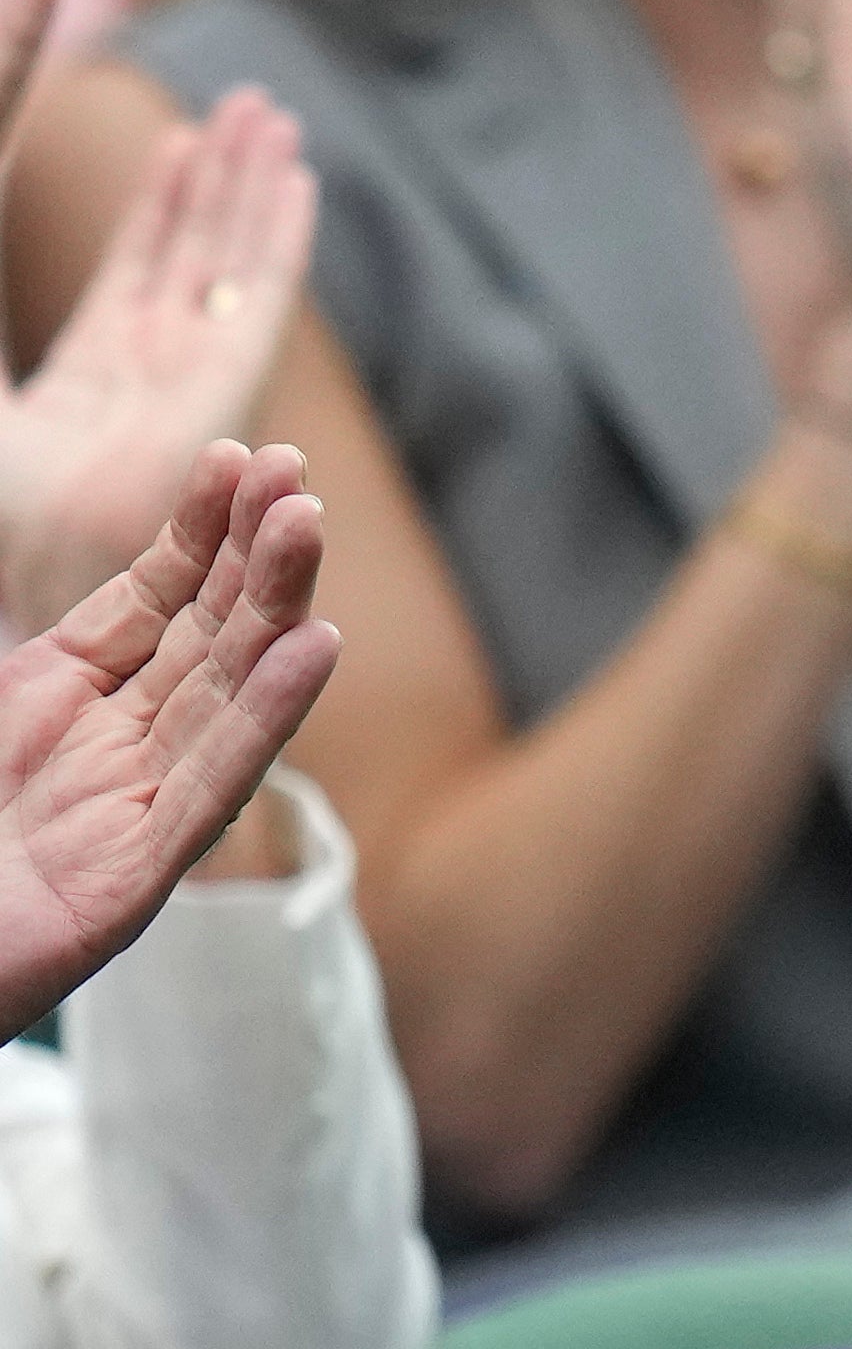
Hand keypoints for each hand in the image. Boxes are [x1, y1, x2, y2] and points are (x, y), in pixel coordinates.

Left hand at [0, 93, 318, 635]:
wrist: (15, 583)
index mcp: (85, 384)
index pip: (129, 267)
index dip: (153, 203)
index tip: (176, 138)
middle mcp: (145, 381)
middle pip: (195, 258)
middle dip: (221, 180)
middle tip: (248, 104)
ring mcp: (181, 390)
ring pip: (227, 264)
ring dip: (249, 185)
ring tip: (266, 112)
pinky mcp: (216, 397)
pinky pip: (257, 301)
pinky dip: (278, 238)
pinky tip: (293, 181)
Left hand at [0, 442, 338, 1041]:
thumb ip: (42, 655)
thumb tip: (114, 577)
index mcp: (51, 705)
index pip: (151, 604)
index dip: (197, 533)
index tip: (239, 461)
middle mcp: (107, 751)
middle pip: (204, 638)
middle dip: (253, 553)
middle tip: (294, 475)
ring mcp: (124, 816)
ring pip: (222, 699)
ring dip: (274, 610)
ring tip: (306, 526)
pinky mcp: (127, 886)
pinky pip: (208, 792)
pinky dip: (263, 720)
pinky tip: (312, 651)